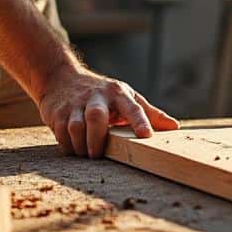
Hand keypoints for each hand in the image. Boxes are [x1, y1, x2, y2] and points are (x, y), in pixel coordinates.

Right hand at [37, 65, 178, 156]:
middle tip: (98, 154)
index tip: (146, 136)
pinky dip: (67, 144)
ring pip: (76, 126)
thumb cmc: (101, 93)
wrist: (60, 77)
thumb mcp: (126, 97)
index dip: (140, 121)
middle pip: (97, 116)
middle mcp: (97, 96)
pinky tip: (73, 148)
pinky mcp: (57, 111)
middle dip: (97, 138)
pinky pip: (61, 132)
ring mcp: (75, 103)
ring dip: (81, 145)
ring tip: (86, 154)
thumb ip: (149, 113)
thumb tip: (174, 127)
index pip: (132, 107)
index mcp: (118, 93)